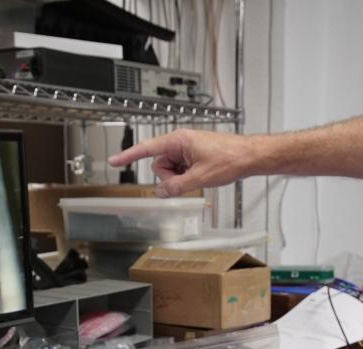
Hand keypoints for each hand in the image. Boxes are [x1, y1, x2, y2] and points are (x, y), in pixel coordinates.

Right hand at [108, 129, 259, 197]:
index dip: (128, 156)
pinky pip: (181, 169)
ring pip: (170, 169)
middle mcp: (180, 142)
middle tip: (189, 179)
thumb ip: (176, 187)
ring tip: (199, 176)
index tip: (113, 160)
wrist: (249, 156)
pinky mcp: (193, 155)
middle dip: (169, 177)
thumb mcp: (200, 178)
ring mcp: (187, 149)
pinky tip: (202, 175)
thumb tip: (161, 193)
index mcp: (178, 141)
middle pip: (159, 165)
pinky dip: (187, 176)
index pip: (146, 149)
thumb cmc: (230, 158)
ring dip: (179, 178)